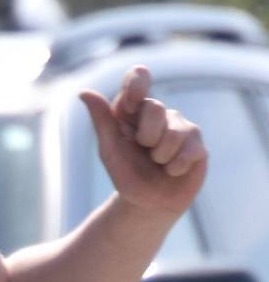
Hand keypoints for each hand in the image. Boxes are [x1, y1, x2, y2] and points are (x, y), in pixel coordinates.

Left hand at [80, 66, 206, 216]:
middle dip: (146, 137)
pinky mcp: (197, 144)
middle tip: (144, 150)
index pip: (138, 78)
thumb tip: (84, 92)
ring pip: (173, 132)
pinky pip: (190, 150)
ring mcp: (180, 126)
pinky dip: (175, 166)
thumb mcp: (109, 148)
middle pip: (155, 108)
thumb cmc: (126, 172)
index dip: (137, 85)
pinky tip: (172, 171)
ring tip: (158, 162)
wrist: (148, 203)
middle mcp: (157, 112)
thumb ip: (101, 120)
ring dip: (161, 156)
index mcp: (131, 109)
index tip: (132, 104)